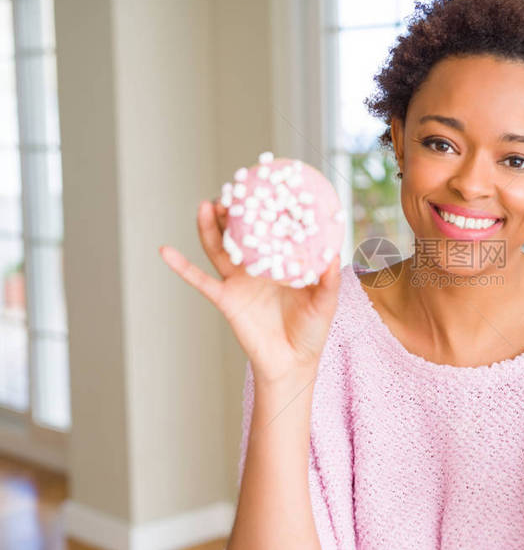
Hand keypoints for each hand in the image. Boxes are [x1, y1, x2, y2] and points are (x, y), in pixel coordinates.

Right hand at [158, 199, 341, 384]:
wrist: (293, 363)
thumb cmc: (311, 331)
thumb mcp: (326, 302)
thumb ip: (328, 280)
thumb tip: (332, 255)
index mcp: (280, 263)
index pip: (270, 230)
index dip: (265, 210)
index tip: (263, 186)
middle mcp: (257, 268)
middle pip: (240, 233)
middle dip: (234, 211)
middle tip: (231, 189)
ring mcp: (238, 282)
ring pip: (219, 249)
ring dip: (210, 227)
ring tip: (207, 205)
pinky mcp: (225, 299)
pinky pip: (199, 280)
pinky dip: (181, 266)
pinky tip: (165, 250)